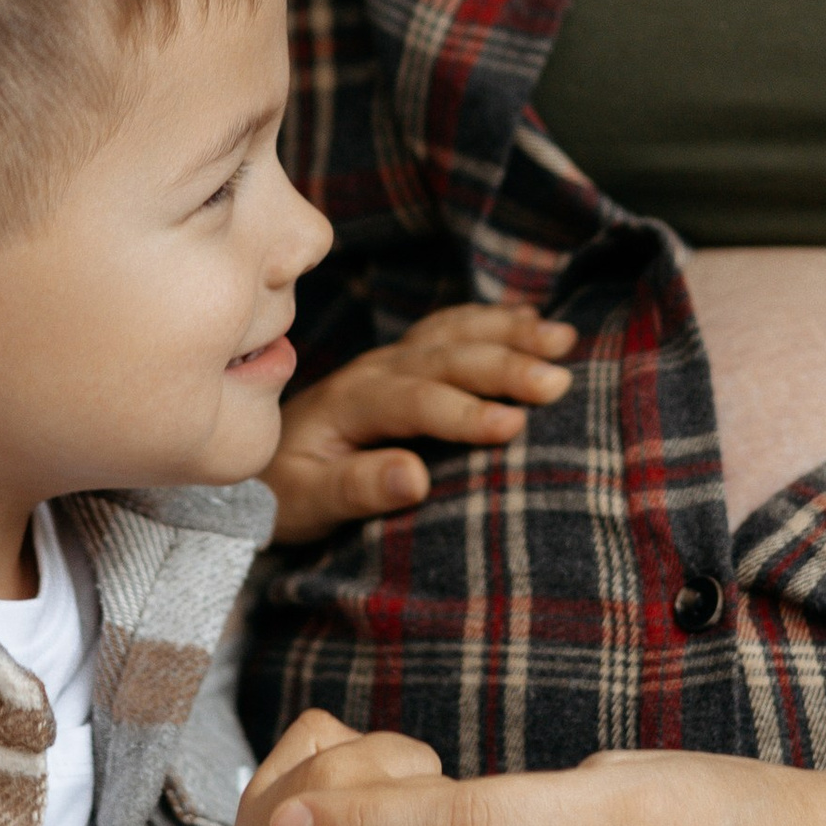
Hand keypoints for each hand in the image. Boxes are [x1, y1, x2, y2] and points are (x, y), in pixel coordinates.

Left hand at [268, 305, 573, 542]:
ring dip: (509, 333)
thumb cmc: (287, 493)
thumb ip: (356, 488)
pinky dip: (495, 322)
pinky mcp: (407, 363)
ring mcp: (392, 360)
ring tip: (562, 339)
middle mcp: (375, 370)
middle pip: (445, 358)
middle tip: (557, 380)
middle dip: (504, 365)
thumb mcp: (308, 503)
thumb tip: (413, 477)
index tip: (513, 425)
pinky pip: (453, 330)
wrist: (263, 465)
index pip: (415, 401)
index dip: (463, 411)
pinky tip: (534, 322)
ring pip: (455, 335)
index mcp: (350, 403)